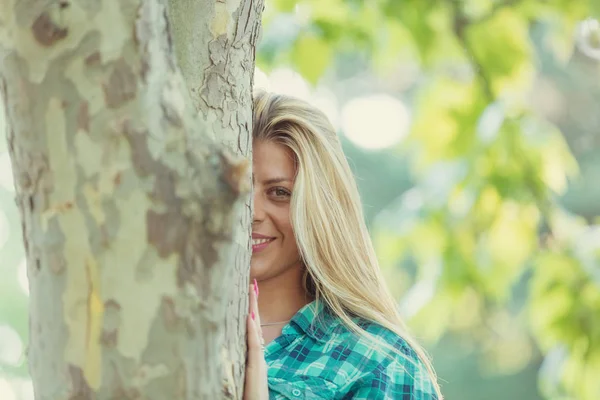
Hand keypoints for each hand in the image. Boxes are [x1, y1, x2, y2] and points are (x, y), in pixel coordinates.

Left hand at [244, 279, 268, 399]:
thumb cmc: (249, 396)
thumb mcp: (243, 377)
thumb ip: (240, 363)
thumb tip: (230, 349)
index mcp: (253, 356)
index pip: (252, 329)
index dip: (251, 311)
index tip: (250, 293)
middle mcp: (257, 356)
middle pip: (256, 325)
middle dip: (254, 304)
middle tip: (253, 284)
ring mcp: (258, 361)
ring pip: (255, 331)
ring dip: (254, 311)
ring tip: (252, 291)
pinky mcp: (257, 368)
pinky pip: (254, 346)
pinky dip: (253, 332)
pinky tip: (250, 318)